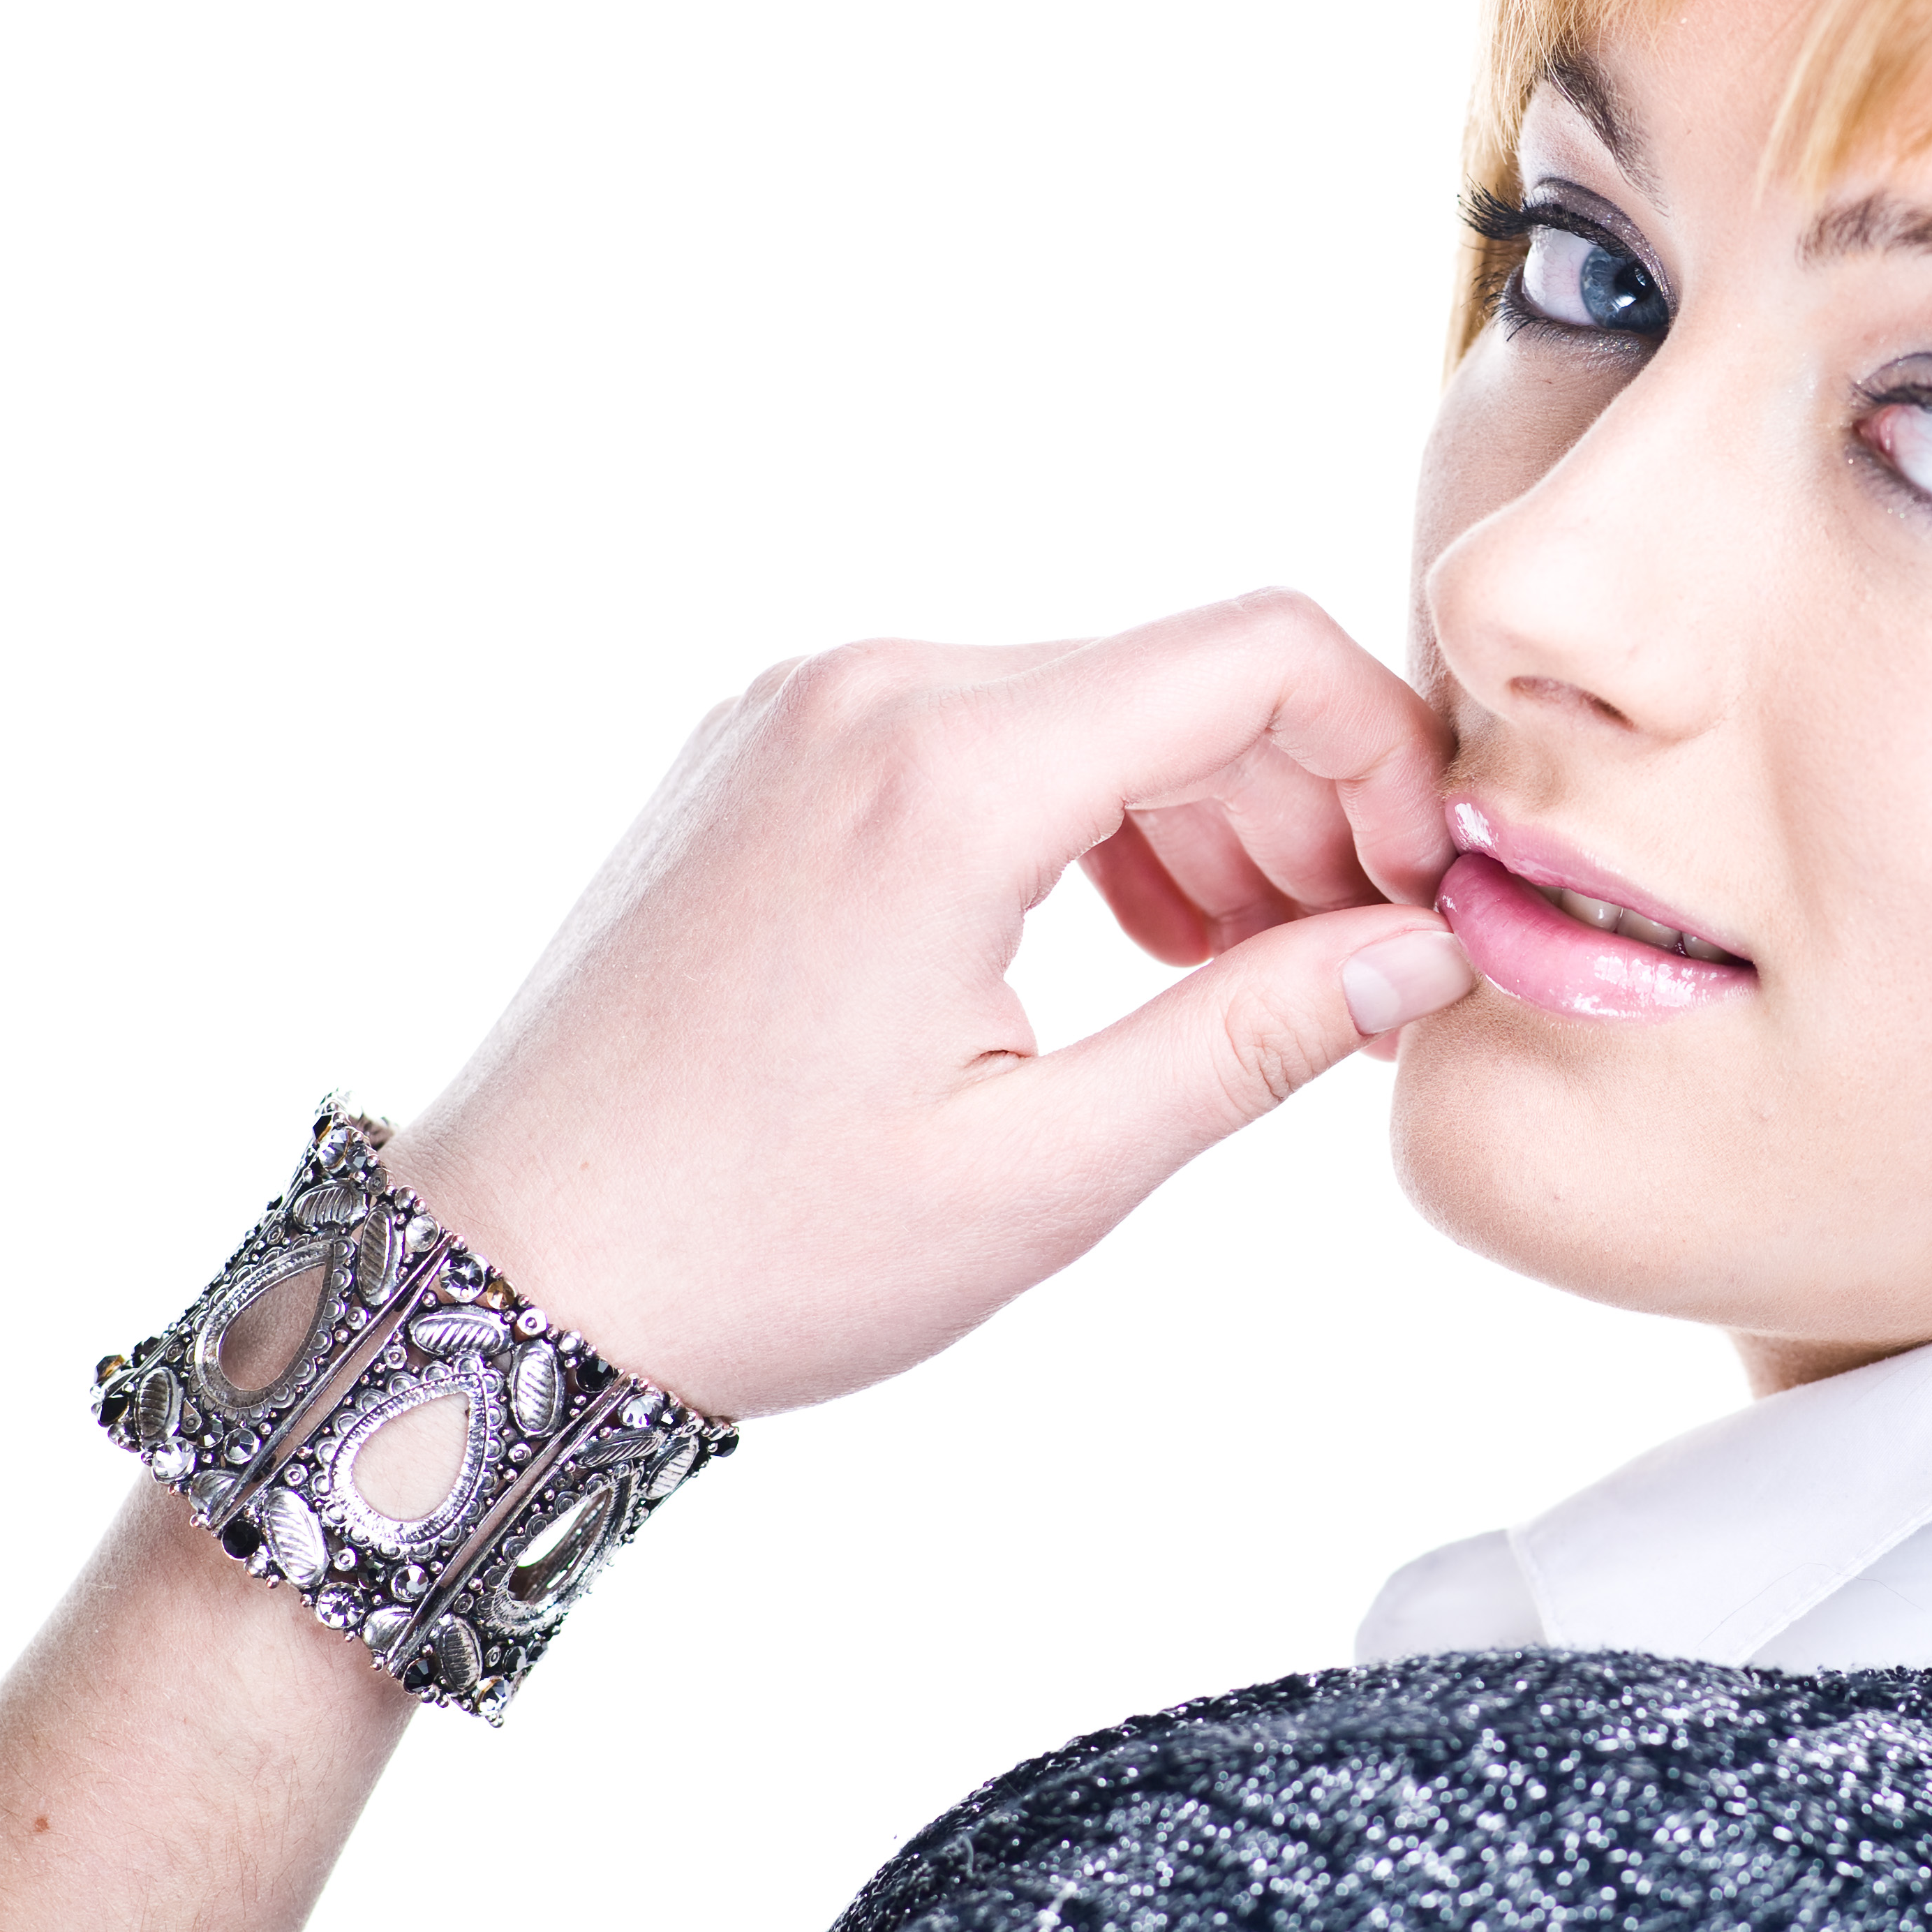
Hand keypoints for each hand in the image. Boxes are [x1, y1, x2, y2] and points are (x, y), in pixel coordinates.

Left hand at [383, 591, 1471, 1418]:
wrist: (500, 1274)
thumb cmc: (756, 1247)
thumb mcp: (1047, 1172)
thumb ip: (1259, 1034)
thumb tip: (1425, 945)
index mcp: (944, 773)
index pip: (1257, 656)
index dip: (1389, 756)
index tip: (1431, 886)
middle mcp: (871, 690)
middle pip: (1183, 674)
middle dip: (1311, 803)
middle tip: (1366, 967)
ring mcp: (808, 708)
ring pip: (1094, 700)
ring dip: (1209, 813)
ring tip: (1254, 977)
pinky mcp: (773, 747)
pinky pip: (992, 729)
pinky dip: (1094, 813)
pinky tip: (1136, 943)